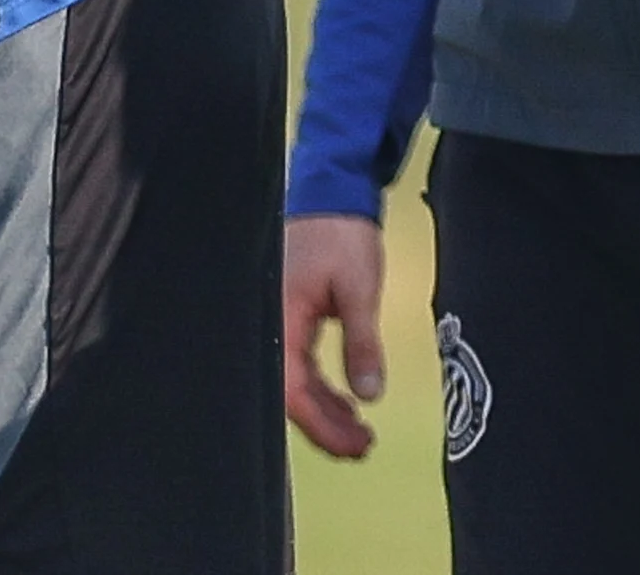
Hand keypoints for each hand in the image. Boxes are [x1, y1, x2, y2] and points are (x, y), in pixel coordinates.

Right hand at [281, 214, 388, 459]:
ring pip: (293, 383)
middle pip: (289, 394)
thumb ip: (362, 343)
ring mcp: (276, 321)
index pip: (293, 390)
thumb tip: (369, 395)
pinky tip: (346, 401)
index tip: (355, 445)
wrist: (331, 191)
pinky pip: (297, 365)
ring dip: (325, 410)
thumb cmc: (341, 234)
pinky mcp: (286, 317)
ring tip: (360, 433)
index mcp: (280, 319)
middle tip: (362, 448)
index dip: (323, 425)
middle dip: (325, 427)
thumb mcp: (359, 288)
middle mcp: (270, 325)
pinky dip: (320, 387)